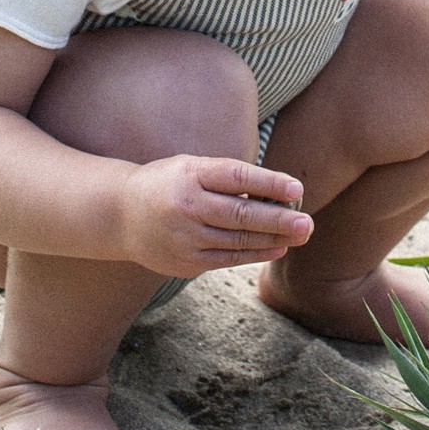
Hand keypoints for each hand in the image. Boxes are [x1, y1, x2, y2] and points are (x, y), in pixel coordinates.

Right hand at [115, 156, 311, 277]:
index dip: (268, 183)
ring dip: (273, 239)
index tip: (296, 188)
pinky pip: (227, 259)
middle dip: (278, 220)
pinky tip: (277, 248)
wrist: (121, 214)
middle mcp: (186, 206)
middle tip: (307, 223)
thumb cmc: (170, 183)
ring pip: (237, 241)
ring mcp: (184, 238)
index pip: (235, 177)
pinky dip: (254, 255)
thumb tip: (277, 192)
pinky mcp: (184, 263)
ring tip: (300, 234)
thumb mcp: (192, 167)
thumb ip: (227, 177)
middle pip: (240, 215)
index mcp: (190, 174)